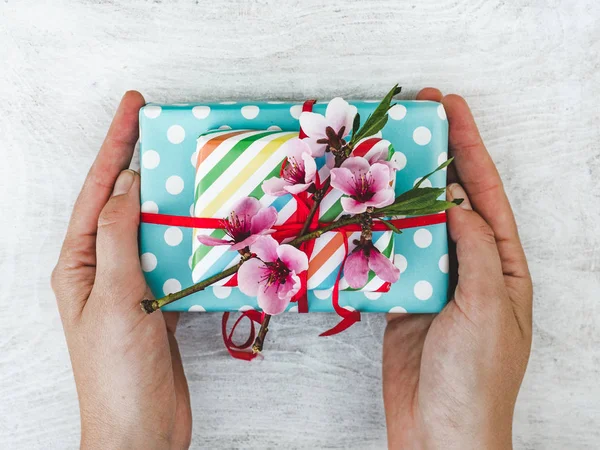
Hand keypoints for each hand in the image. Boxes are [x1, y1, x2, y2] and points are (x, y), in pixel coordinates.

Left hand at [51, 92, 191, 449]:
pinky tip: (206, 228)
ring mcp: (133, 286)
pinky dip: (190, 240)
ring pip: (153, 231)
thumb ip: (119, 238)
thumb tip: (126, 185)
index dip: (115, 145)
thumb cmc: (118, 371)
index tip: (134, 107)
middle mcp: (103, 269)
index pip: (98, 191)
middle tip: (167, 132)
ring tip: (192, 174)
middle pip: (124, 204)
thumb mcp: (115, 297)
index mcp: (80, 263)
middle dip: (142, 165)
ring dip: (172, 204)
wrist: (141, 429)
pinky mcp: (160, 302)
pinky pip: (174, 258)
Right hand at [383, 89, 531, 448]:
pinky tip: (364, 209)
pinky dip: (377, 230)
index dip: (468, 147)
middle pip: (449, 200)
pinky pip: (391, 254)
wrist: (439, 432)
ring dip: (400, 192)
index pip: (485, 193)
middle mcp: (470, 266)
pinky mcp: (402, 296)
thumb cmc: (476, 377)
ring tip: (381, 155)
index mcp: (503, 265)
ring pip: (416, 224)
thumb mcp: (485, 306)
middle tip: (412, 118)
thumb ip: (474, 249)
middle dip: (435, 158)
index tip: (449, 107)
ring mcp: (434, 280)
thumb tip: (454, 201)